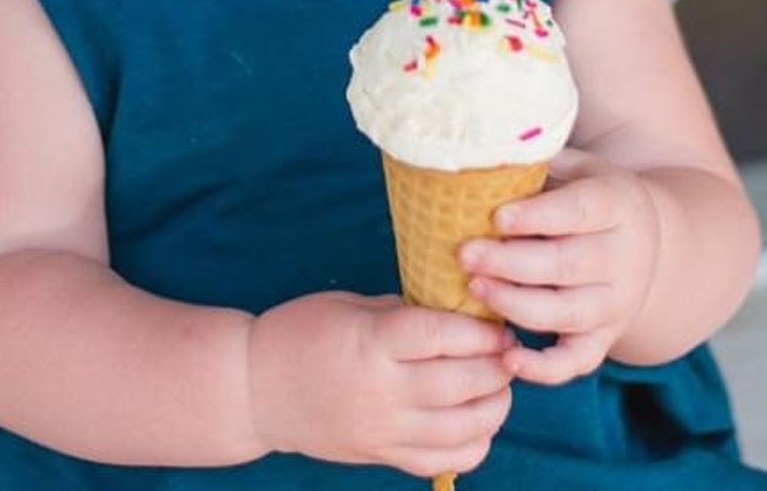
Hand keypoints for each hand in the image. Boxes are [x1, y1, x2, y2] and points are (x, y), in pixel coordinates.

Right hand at [247, 291, 513, 477]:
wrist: (257, 388)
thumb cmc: (303, 331)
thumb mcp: (352, 306)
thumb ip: (403, 313)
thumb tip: (456, 315)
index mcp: (372, 343)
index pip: (441, 337)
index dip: (479, 332)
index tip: (499, 325)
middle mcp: (382, 391)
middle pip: (460, 383)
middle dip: (497, 367)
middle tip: (509, 351)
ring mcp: (384, 431)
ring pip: (461, 428)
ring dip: (494, 406)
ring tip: (501, 384)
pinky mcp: (382, 457)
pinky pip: (443, 461)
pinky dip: (473, 445)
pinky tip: (480, 422)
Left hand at [458, 149, 660, 385]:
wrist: (648, 239)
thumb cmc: (591, 194)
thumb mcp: (578, 167)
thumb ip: (539, 163)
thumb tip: (481, 151)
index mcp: (617, 204)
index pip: (578, 212)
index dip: (538, 217)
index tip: (496, 217)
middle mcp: (624, 257)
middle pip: (567, 266)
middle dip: (511, 264)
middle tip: (465, 255)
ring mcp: (618, 303)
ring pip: (568, 313)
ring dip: (517, 306)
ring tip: (474, 288)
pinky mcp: (606, 337)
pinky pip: (577, 361)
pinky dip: (544, 369)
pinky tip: (508, 359)